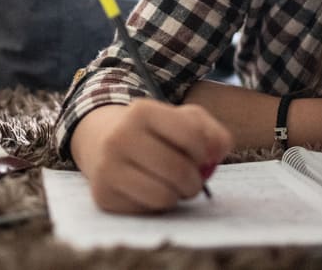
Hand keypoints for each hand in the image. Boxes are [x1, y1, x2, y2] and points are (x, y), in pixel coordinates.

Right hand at [69, 101, 232, 213]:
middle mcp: (120, 136)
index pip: (192, 136)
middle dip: (194, 181)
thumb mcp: (181, 119)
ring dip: (177, 196)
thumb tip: (219, 152)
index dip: (205, 152)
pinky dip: (156, 205)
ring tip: (172, 186)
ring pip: (164, 196)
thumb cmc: (152, 132)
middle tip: (192, 179)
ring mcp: (108, 167)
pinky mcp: (103, 194)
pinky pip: (147, 211)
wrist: (102, 140)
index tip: (201, 156)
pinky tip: (150, 191)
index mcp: (142, 111)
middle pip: (178, 171)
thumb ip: (211, 132)